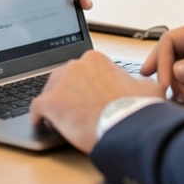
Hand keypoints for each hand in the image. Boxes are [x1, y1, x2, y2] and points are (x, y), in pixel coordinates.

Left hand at [30, 50, 162, 153]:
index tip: (86, 96)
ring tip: (58, 117)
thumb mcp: (146, 86)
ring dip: (54, 102)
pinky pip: (37, 108)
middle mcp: (75, 65)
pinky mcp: (50, 102)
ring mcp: (61, 83)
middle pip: (63, 78)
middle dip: (67, 92)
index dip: (83, 86)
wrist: (128, 124)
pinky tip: (40, 122)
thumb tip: (138, 85)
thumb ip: (135, 82)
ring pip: (50, 91)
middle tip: (73, 108)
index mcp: (95, 59)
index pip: (82, 70)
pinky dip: (38, 115)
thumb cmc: (138, 107)